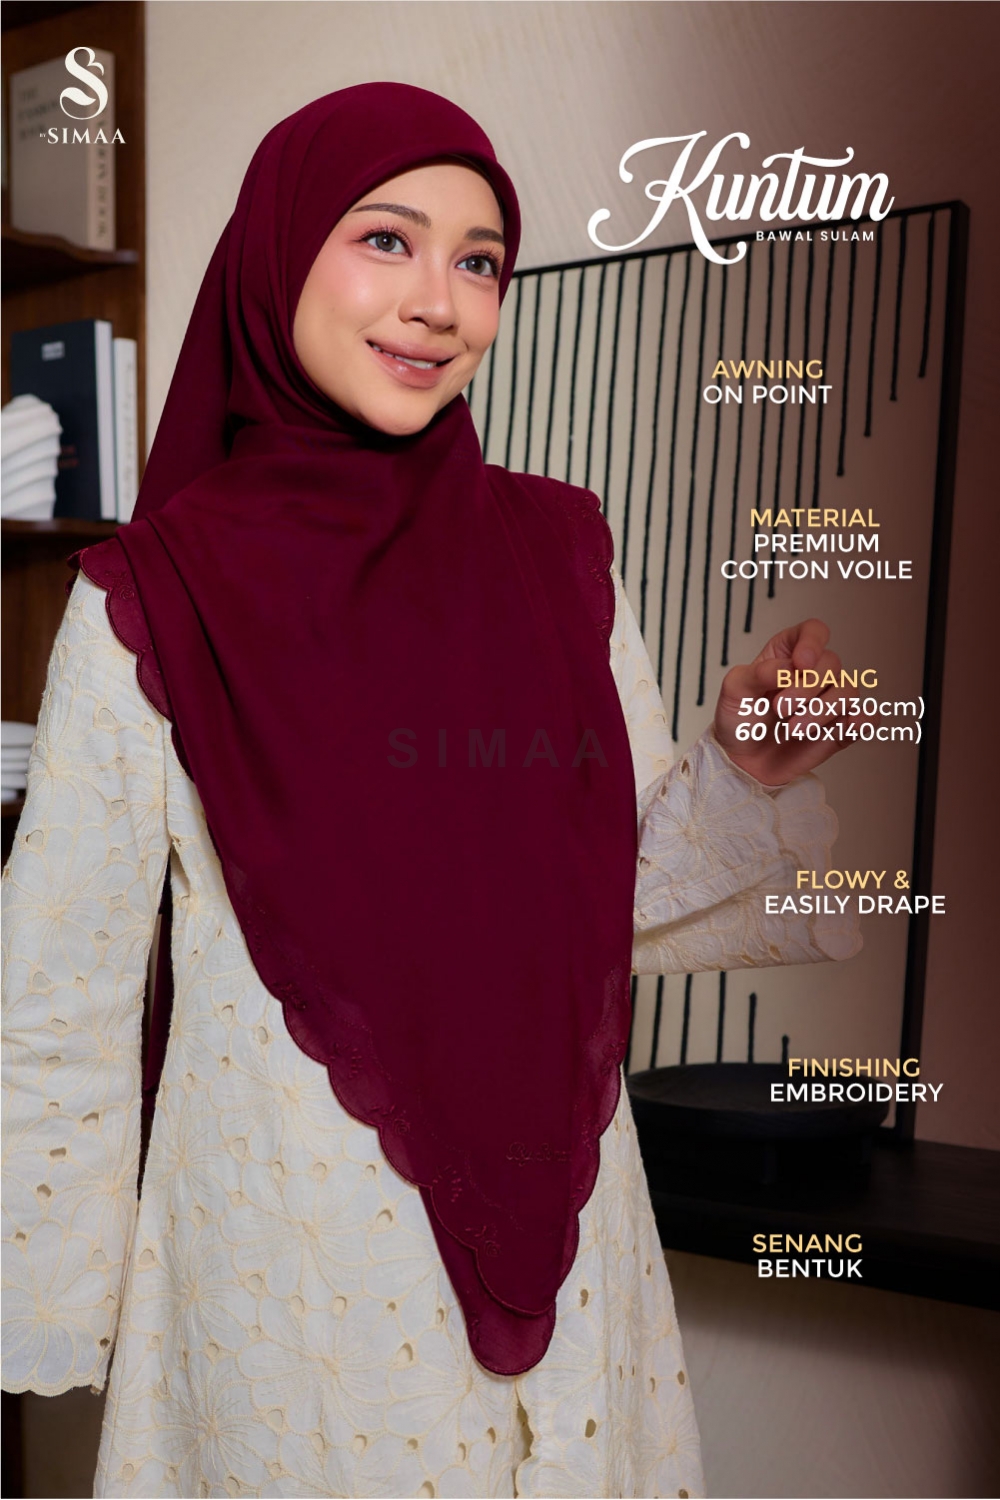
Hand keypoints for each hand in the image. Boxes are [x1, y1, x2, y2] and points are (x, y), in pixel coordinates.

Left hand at [713, 619, 863, 784]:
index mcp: (788, 653)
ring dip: (822, 710)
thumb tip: (787, 667)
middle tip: (779, 708)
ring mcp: (828, 700)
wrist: (742, 761)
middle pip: (831, 663)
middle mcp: (813, 673)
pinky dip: (863, 720)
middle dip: (807, 687)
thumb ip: (757, 673)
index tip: (800, 664)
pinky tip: (846, 726)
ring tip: (793, 728)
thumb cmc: (739, 719)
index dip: (812, 643)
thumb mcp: (734, 690)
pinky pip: (866, 718)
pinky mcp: (840, 728)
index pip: (813, 632)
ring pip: (848, 691)